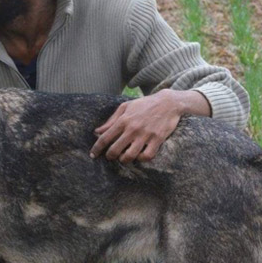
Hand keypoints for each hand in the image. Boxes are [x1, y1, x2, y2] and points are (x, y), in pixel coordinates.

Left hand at [89, 89, 209, 162]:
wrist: (168, 102)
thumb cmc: (144, 104)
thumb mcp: (126, 107)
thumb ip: (111, 120)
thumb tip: (97, 131)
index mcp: (123, 120)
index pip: (105, 138)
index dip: (96, 149)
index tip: (93, 155)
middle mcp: (133, 128)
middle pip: (115, 149)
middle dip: (110, 156)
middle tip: (110, 157)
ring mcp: (145, 135)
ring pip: (130, 155)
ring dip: (124, 160)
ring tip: (124, 157)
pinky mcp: (157, 139)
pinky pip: (147, 156)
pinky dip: (141, 159)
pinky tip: (139, 156)